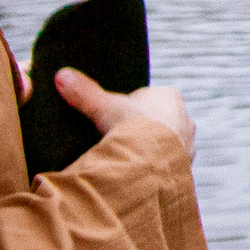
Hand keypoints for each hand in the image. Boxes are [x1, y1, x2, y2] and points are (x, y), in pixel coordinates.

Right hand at [54, 70, 195, 161]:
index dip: (127, 109)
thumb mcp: (105, 108)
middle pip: (156, 121)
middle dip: (140, 129)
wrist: (154, 166)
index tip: (113, 120)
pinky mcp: (186, 167)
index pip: (146, 98)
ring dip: (149, 150)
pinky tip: (141, 174)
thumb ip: (85, 93)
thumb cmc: (134, 129)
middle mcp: (185, 119)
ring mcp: (188, 145)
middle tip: (118, 140)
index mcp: (169, 97)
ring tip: (129, 159)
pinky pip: (168, 166)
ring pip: (164, 144)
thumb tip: (61, 75)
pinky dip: (155, 169)